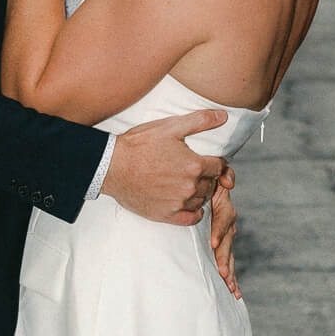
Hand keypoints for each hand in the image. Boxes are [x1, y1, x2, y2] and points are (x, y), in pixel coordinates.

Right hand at [102, 111, 226, 227]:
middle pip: (212, 184)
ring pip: (203, 200)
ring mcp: (178, 203)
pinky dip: (194, 212)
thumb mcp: (169, 127)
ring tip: (187, 183)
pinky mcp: (166, 215)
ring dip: (200, 192)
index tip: (207, 159)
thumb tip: (223, 116)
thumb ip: (200, 121)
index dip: (215, 162)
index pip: (220, 167)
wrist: (111, 166)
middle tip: (194, 170)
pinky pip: (191, 218)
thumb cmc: (138, 145)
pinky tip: (186, 202)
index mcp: (194, 165)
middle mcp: (190, 186)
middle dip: (207, 176)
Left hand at [210, 165, 239, 297]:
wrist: (194, 185)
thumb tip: (229, 182)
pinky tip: (234, 292)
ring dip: (230, 270)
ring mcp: (225, 234)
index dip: (220, 230)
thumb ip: (223, 173)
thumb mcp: (211, 172)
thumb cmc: (200, 179)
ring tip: (231, 287)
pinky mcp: (221, 245)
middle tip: (223, 273)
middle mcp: (227, 221)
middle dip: (226, 258)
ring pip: (229, 253)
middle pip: (229, 241)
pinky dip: (231, 276)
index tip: (213, 243)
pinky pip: (227, 260)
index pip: (224, 218)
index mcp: (222, 205)